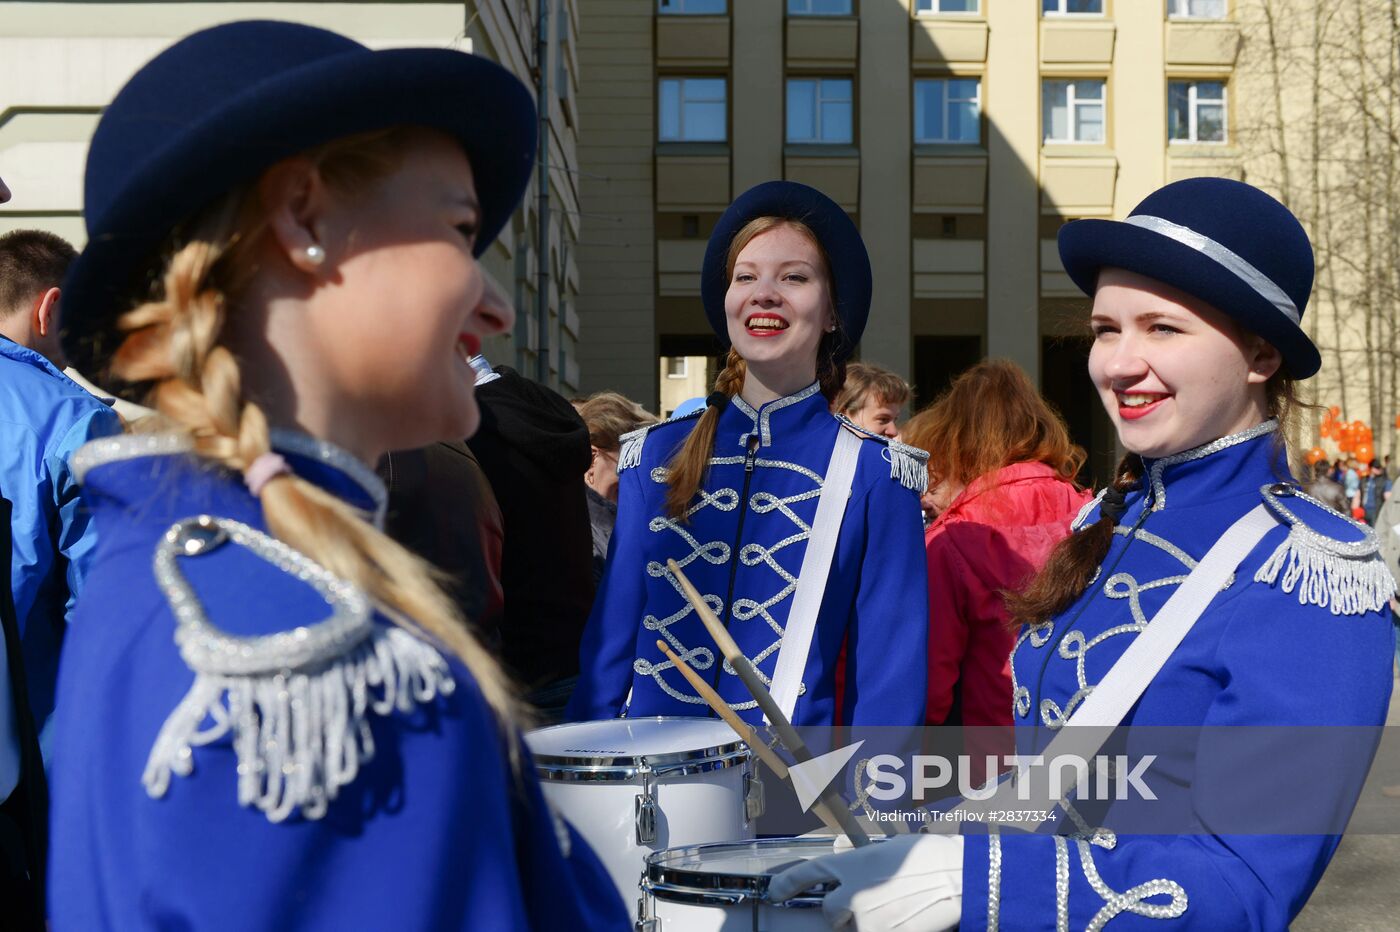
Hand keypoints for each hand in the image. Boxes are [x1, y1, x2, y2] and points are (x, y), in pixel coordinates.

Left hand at [768, 834, 963, 930]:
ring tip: (896, 908)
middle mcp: (850, 894)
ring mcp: (866, 921)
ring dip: (867, 924)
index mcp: (849, 865)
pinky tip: (904, 918)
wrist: (959, 877)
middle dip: (843, 913)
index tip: (775, 891)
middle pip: (830, 913)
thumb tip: (851, 874)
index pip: (805, 875)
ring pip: (854, 929)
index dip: (786, 884)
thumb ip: (860, 865)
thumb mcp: (886, 851)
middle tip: (870, 903)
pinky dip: (885, 930)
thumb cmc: (929, 858)